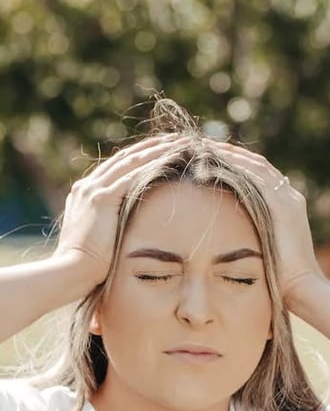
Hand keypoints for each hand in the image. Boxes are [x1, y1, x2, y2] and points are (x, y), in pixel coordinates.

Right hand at [54, 134, 187, 286]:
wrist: (71, 271)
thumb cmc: (86, 267)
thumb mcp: (97, 241)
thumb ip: (108, 229)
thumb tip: (125, 234)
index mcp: (84, 194)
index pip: (116, 169)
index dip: (138, 158)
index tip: (158, 152)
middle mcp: (87, 187)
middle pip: (124, 159)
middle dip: (150, 147)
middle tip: (173, 139)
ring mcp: (93, 190)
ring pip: (130, 162)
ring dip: (155, 150)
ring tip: (178, 143)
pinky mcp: (102, 199)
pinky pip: (131, 175)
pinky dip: (151, 165)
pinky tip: (169, 159)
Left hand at [206, 141, 323, 307]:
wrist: (300, 290)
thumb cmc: (279, 282)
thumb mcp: (263, 255)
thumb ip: (251, 241)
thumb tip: (230, 247)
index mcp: (287, 207)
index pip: (259, 176)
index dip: (235, 164)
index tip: (210, 159)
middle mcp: (289, 198)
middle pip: (257, 165)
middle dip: (230, 154)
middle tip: (202, 146)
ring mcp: (288, 201)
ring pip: (255, 166)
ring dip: (229, 155)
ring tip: (203, 148)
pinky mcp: (282, 207)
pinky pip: (256, 178)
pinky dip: (235, 166)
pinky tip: (213, 161)